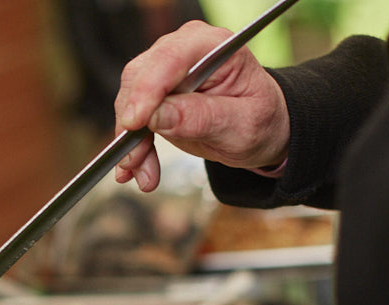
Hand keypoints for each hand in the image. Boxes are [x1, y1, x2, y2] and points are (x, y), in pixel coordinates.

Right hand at [114, 20, 289, 190]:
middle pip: (140, 78)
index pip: (170, 58)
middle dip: (133, 123)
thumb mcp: (242, 125)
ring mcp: (165, 72)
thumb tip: (156, 115)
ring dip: (131, 142)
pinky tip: (135, 170)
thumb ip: (202, 118)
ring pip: (129, 101)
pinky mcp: (153, 95)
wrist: (258, 129)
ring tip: (144, 174)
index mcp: (214, 47)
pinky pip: (130, 118)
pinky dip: (130, 146)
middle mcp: (184, 51)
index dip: (147, 89)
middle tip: (136, 160)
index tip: (136, 123)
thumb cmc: (260, 119)